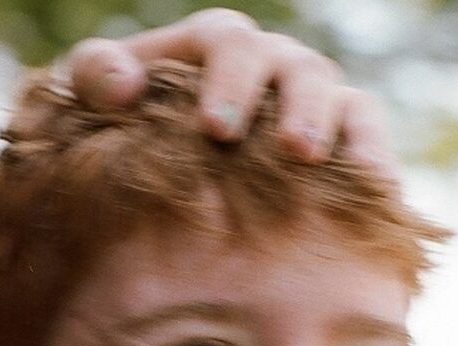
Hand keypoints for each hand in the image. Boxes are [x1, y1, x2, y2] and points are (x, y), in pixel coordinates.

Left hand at [58, 7, 391, 170]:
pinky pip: (364, 134)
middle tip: (289, 150)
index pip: (230, 43)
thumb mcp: (84, 93)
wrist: (130, 167)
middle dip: (296, 108)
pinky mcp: (330, 140)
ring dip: (336, 131)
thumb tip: (125, 87)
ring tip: (325, 169)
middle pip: (297, 68)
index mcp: (211, 47)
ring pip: (339, 97)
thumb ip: (93, 74)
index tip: (217, 128)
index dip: (230, 79)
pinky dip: (371, 156)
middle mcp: (268, 65)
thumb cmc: (106, 121)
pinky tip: (373, 189)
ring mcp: (303, 102)